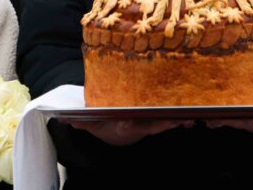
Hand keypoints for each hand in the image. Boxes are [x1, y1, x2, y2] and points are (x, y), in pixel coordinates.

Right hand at [67, 118, 192, 145]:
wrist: (116, 134)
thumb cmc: (104, 125)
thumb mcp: (91, 124)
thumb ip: (80, 121)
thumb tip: (62, 117)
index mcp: (122, 125)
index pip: (124, 125)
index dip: (127, 124)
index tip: (128, 123)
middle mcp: (136, 126)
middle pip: (150, 126)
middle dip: (162, 124)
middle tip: (174, 121)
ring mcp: (147, 126)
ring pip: (163, 125)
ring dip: (176, 123)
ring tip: (188, 119)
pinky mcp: (155, 123)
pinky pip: (169, 122)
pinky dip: (179, 120)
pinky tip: (190, 117)